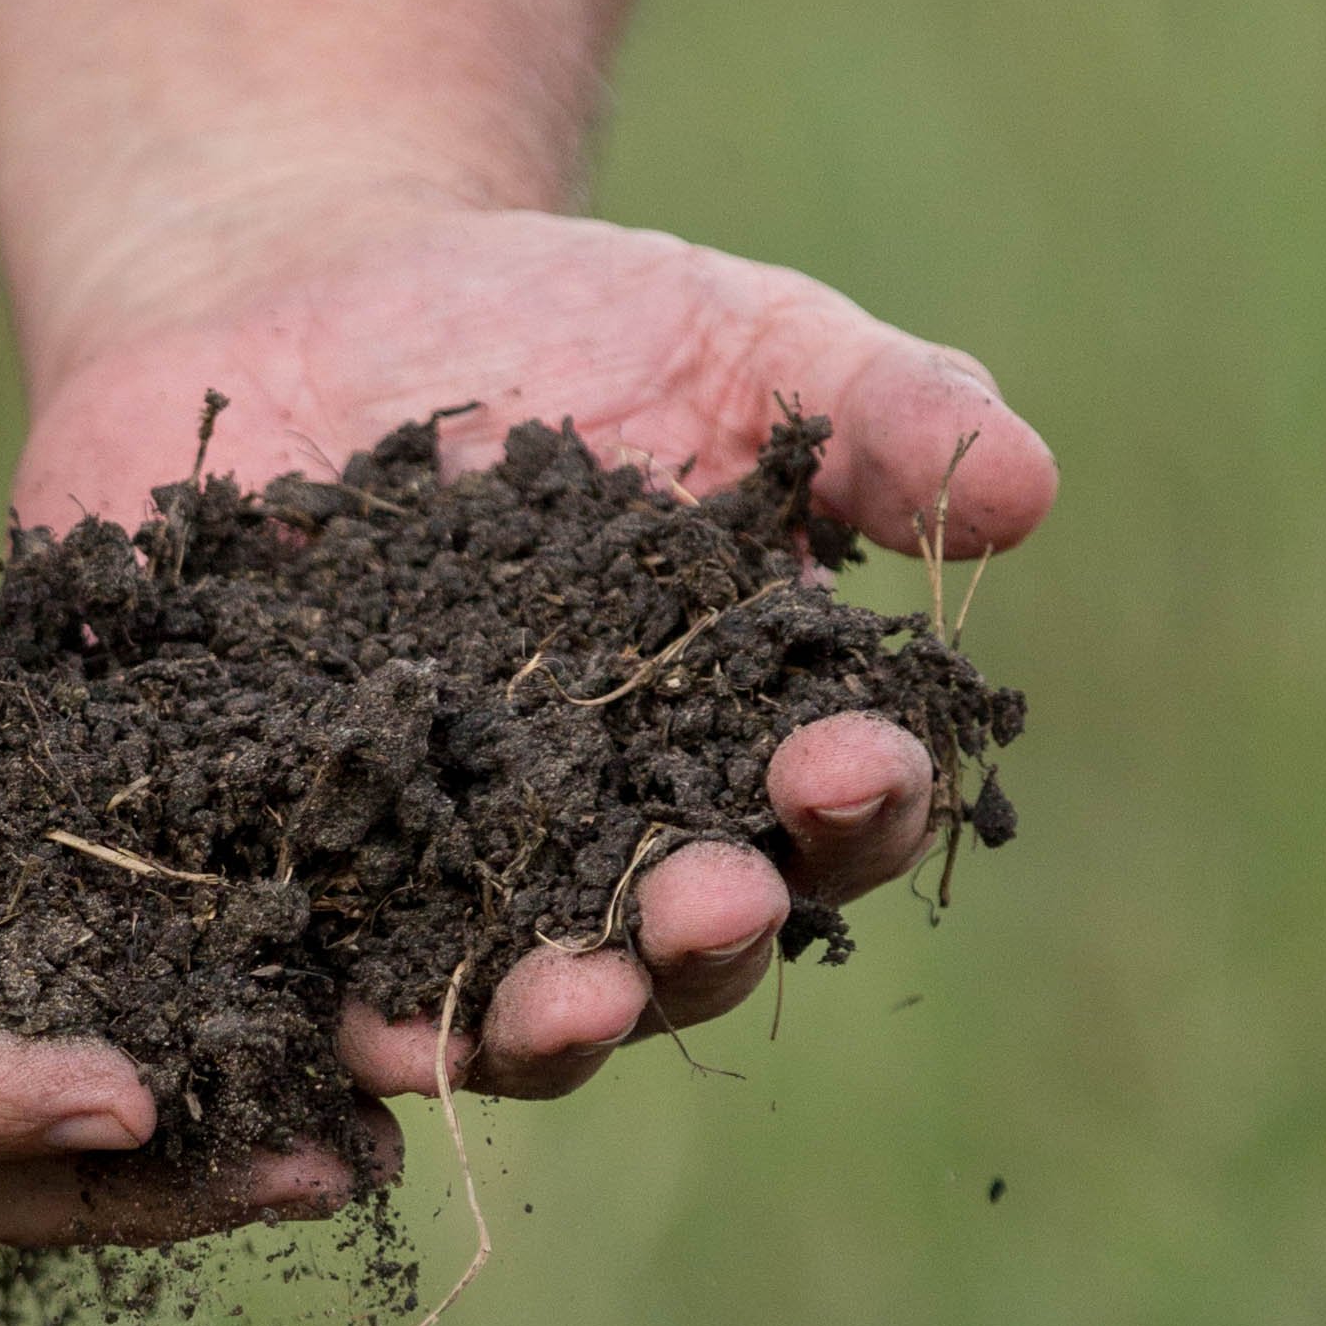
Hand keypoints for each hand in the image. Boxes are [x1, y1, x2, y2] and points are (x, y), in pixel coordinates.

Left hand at [11, 199, 1057, 1101]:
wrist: (322, 297)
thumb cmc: (578, 331)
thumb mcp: (745, 341)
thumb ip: (883, 413)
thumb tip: (1024, 486)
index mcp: (756, 746)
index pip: (839, 814)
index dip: (858, 803)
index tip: (846, 759)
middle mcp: (617, 852)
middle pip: (688, 949)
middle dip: (704, 941)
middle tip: (704, 910)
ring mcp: (456, 881)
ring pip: (517, 1005)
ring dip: (544, 1027)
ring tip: (550, 1010)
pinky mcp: (301, 875)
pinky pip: (321, 977)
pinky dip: (338, 1014)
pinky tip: (343, 1026)